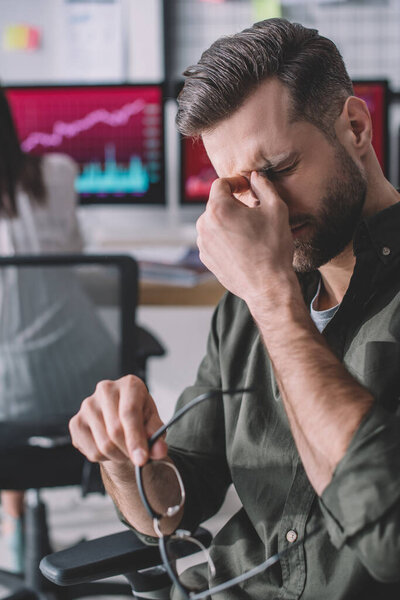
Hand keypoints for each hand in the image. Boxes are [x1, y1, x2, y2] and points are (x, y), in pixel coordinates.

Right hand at [69, 375, 166, 466]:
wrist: (121, 420)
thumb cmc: (140, 417)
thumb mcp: (154, 423)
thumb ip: (157, 436)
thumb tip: (159, 451)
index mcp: (129, 384)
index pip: (129, 413)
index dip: (136, 439)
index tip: (142, 459)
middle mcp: (105, 389)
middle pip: (115, 431)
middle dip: (129, 451)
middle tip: (138, 456)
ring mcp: (87, 405)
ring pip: (103, 444)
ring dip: (118, 456)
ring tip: (125, 449)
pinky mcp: (76, 422)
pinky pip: (91, 451)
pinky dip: (104, 458)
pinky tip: (110, 448)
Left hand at [196, 171, 294, 305]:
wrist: (267, 286)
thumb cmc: (273, 248)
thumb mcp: (276, 209)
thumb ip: (264, 186)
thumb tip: (256, 176)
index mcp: (218, 209)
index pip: (221, 184)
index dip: (236, 182)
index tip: (249, 188)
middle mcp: (204, 225)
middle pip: (217, 204)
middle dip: (233, 204)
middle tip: (254, 213)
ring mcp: (203, 244)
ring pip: (214, 222)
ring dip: (229, 222)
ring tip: (250, 233)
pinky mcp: (206, 258)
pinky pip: (213, 240)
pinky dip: (225, 238)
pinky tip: (243, 247)